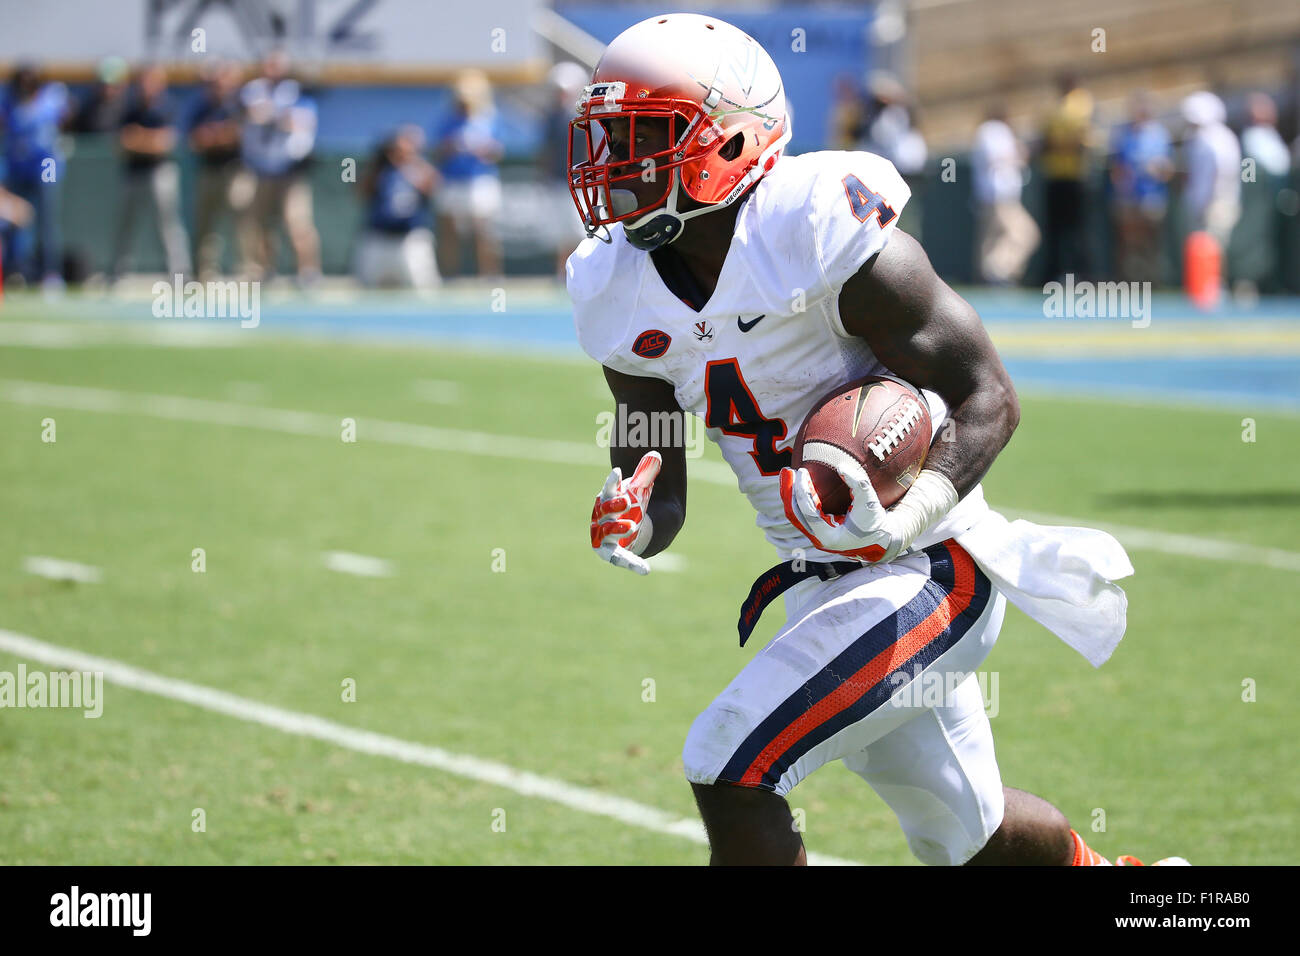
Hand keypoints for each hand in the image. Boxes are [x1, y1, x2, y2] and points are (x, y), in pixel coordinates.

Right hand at [590, 451, 661, 574]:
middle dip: (613, 506)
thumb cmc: (631, 504)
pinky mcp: (612, 552)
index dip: (612, 481)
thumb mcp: (640, 488)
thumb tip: (657, 454)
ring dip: (617, 528)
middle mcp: (602, 517)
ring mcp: (605, 535)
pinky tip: (645, 570)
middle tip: (626, 500)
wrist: (632, 527)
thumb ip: (646, 473)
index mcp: (607, 498)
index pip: (608, 488)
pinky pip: (619, 558)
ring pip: (607, 532)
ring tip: (632, 525)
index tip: (618, 472)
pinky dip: (631, 563)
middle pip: (604, 510)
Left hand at [779, 465, 906, 563]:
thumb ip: (858, 482)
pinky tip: (798, 484)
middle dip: (788, 491)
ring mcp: (816, 537)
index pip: (808, 512)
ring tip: (788, 474)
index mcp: (829, 536)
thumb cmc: (875, 521)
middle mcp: (818, 540)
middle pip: (794, 514)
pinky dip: (798, 499)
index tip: (802, 471)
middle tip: (787, 470)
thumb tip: (839, 466)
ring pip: (795, 515)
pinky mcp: (817, 532)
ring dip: (790, 494)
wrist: (879, 540)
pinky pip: (801, 515)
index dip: (802, 490)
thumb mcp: (870, 501)